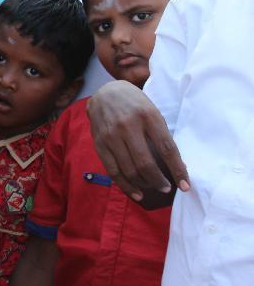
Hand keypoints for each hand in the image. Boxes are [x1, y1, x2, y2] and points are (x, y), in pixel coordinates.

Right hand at [87, 80, 189, 204]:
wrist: (106, 92)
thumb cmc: (135, 104)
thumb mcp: (153, 112)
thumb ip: (162, 135)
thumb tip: (178, 166)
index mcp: (148, 116)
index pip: (167, 148)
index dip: (177, 170)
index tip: (185, 186)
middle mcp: (128, 126)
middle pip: (145, 163)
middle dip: (159, 181)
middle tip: (167, 188)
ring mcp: (111, 135)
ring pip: (129, 170)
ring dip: (144, 184)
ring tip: (154, 188)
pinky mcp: (99, 143)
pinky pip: (113, 170)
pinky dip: (126, 185)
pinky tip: (136, 192)